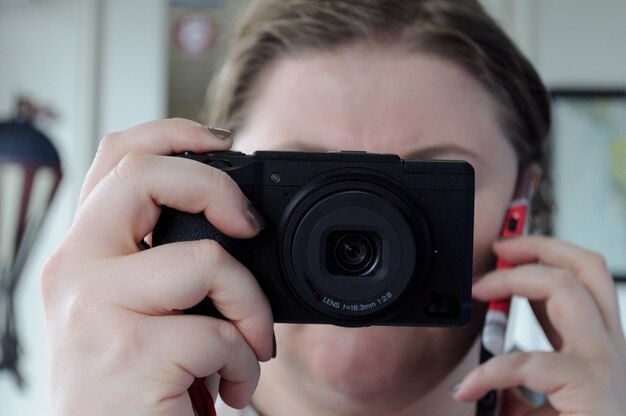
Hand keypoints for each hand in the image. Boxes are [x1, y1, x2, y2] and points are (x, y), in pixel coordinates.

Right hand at [41, 119, 273, 414]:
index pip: (115, 158)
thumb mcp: (136, 315)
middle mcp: (74, 271)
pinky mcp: (130, 354)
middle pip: (146, 174)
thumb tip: (228, 226)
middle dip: (218, 190)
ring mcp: (95, 310)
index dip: (172, 132)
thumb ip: (162, 265)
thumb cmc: (131, 391)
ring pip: (208, 260)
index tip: (222, 141)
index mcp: (82, 255)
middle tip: (251, 227)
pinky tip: (228, 390)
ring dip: (250, 309)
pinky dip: (245, 365)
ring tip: (246, 347)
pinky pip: (223, 334)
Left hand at [453, 236, 625, 415]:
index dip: (541, 255)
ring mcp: (606, 365)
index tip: (503, 252)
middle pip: (587, 266)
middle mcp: (606, 348)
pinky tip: (469, 388)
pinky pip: (531, 360)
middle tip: (498, 247)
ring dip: (514, 280)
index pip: (578, 279)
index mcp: (590, 345)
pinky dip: (491, 371)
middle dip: (539, 244)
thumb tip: (482, 361)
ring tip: (479, 290)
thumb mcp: (530, 401)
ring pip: (570, 287)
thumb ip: (516, 374)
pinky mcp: (593, 388)